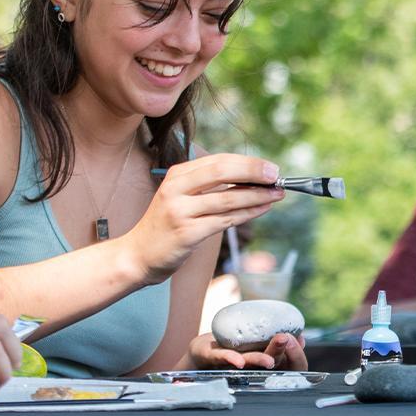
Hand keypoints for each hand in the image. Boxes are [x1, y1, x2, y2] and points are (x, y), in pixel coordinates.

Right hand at [122, 153, 283, 282]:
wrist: (138, 255)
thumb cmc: (165, 226)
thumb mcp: (180, 198)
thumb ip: (207, 187)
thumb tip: (250, 180)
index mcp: (176, 175)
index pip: (218, 161)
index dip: (247, 163)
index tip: (269, 167)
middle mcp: (176, 189)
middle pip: (222, 172)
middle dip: (253, 172)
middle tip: (276, 176)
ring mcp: (180, 211)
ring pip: (227, 198)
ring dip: (257, 196)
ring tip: (277, 194)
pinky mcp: (187, 233)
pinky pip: (224, 221)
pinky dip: (247, 214)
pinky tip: (261, 210)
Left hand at [189, 332, 307, 369]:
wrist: (200, 351)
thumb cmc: (233, 348)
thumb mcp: (255, 342)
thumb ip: (275, 339)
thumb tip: (300, 336)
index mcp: (265, 363)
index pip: (288, 366)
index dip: (297, 356)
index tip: (299, 338)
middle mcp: (252, 368)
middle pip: (272, 364)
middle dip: (281, 352)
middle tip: (285, 338)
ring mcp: (232, 365)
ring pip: (251, 363)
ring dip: (260, 360)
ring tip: (268, 360)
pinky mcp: (212, 358)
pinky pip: (222, 357)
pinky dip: (230, 358)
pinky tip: (238, 361)